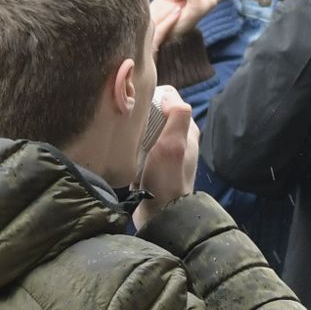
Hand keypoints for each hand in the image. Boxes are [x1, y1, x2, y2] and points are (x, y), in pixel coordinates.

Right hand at [135, 83, 200, 207]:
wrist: (159, 215)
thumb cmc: (166, 180)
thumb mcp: (173, 145)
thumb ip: (177, 116)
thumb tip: (168, 96)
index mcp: (187, 130)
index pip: (171, 97)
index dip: (154, 95)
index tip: (137, 102)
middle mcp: (179, 138)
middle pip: (158, 111)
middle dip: (143, 110)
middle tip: (126, 115)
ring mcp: (166, 152)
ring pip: (148, 127)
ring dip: (136, 126)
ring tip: (123, 129)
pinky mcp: (153, 164)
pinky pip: (141, 143)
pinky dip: (132, 142)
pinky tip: (124, 146)